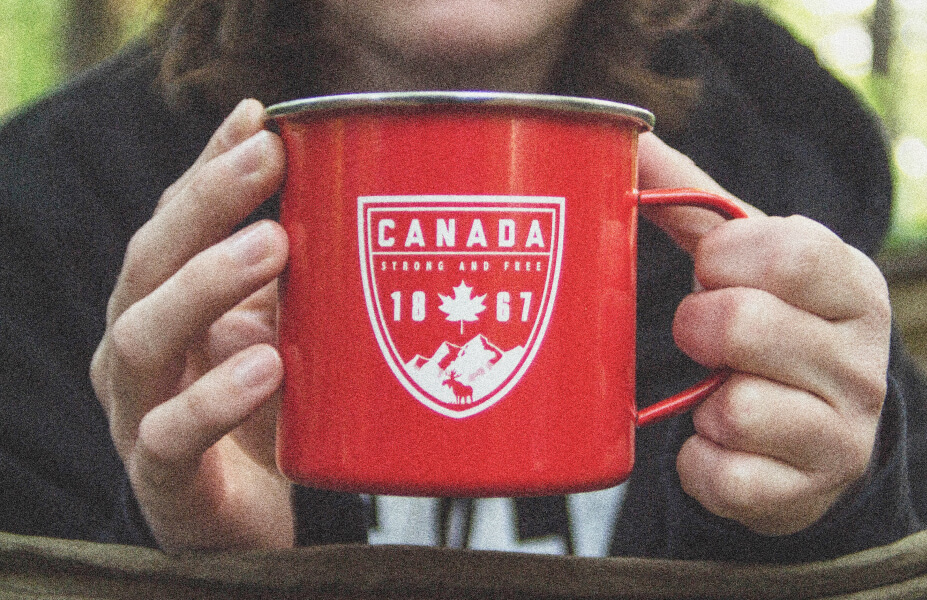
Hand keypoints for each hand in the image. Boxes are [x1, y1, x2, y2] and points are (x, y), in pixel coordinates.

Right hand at [90, 100, 292, 550]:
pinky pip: (173, 436)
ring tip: (274, 247)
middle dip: (207, 202)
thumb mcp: (281, 329)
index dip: (209, 166)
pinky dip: (217, 397)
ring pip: (146, 336)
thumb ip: (297, 275)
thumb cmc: (264, 413)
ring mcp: (139, 412)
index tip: (261, 117)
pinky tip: (266, 366)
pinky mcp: (162, 478)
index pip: (173, 220)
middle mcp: (137, 348)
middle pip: (149, 262)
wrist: (247, 523)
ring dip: (208, 283)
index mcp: (161, 305)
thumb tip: (358, 193)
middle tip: (268, 159)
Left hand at [637, 134, 889, 534]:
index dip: (725, 259)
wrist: (814, 441)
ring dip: (703, 402)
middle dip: (698, 328)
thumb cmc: (772, 330)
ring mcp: (842, 435)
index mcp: (852, 287)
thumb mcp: (751, 262)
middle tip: (701, 336)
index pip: (791, 251)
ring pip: (736, 409)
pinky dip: (699, 462)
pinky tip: (716, 445)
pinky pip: (724, 477)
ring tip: (717, 394)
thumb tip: (630, 137)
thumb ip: (695, 201)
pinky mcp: (806, 495)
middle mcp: (861, 361)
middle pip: (745, 325)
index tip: (711, 270)